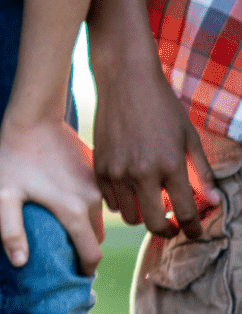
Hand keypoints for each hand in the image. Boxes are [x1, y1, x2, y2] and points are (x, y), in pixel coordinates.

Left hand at [0, 117, 104, 274]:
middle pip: (97, 238)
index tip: (71, 270)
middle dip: (84, 248)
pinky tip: (65, 200)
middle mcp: (94, 199)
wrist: (32, 118)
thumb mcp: (5, 193)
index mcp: (74, 210)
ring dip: (86, 226)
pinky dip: (87, 207)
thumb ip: (11, 229)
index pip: (91, 254)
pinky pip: (98, 199)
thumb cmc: (13, 156)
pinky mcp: (97, 171)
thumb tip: (21, 263)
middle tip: (63, 249)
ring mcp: (98, 184)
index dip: (84, 267)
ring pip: (99, 218)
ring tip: (62, 226)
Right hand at [92, 57, 215, 240]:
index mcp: (170, 165)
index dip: (193, 229)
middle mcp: (142, 172)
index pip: (185, 213)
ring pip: (129, 216)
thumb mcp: (189, 137)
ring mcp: (117, 170)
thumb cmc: (162, 106)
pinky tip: (131, 189)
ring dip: (142, 215)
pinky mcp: (99, 165)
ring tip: (150, 203)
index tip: (194, 232)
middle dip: (167, 230)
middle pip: (153, 223)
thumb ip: (202, 172)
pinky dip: (122, 201)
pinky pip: (110, 200)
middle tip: (172, 226)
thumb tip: (214, 201)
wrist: (125, 81)